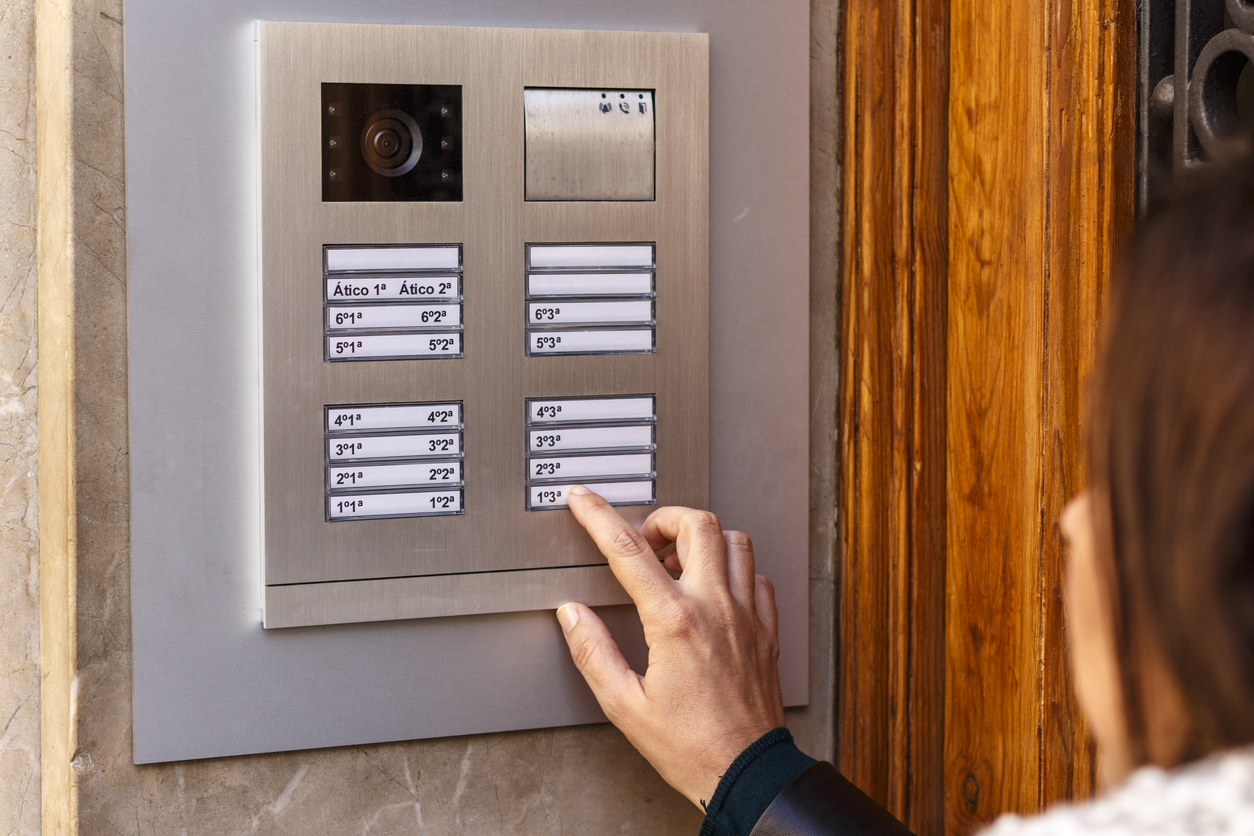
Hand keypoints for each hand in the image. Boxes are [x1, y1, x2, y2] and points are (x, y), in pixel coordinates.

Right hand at [555, 486, 784, 808]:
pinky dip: (735, 569)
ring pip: (735, 541)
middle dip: (664, 517)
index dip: (599, 517)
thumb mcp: (624, 705)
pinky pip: (758, 576)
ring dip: (704, 538)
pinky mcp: (767, 631)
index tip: (584, 501)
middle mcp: (716, 609)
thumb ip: (593, 652)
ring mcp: (747, 616)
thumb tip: (573, 616)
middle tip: (644, 538)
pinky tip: (716, 589)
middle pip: (697, 523)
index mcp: (674, 622)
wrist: (746, 774)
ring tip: (679, 560)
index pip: (628, 550)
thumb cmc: (691, 747)